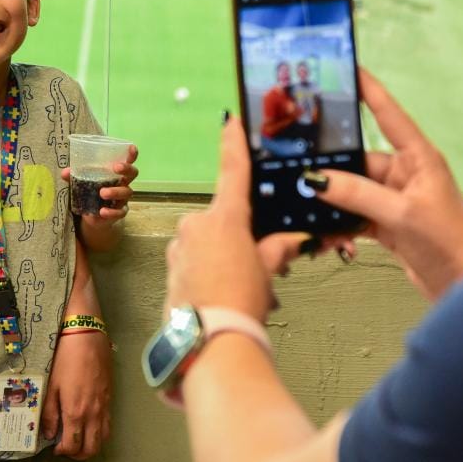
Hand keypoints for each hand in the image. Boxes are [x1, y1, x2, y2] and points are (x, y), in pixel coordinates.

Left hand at [41, 330, 111, 459]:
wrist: (87, 336)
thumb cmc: (65, 358)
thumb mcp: (51, 385)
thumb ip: (49, 413)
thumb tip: (49, 434)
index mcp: (75, 412)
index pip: (73, 445)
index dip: (63, 452)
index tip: (55, 448)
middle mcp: (93, 414)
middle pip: (92, 448)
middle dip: (78, 454)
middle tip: (67, 448)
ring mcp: (104, 406)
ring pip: (103, 439)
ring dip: (91, 445)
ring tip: (78, 438)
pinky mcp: (110, 397)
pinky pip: (108, 424)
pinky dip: (100, 432)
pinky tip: (89, 423)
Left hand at [62, 145, 138, 222]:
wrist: (93, 217)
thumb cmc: (92, 192)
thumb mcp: (82, 183)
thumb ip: (74, 177)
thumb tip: (65, 172)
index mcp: (116, 173)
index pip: (128, 161)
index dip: (131, 154)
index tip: (131, 148)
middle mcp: (123, 183)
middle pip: (132, 173)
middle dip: (126, 169)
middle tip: (116, 167)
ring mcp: (123, 198)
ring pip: (126, 192)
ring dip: (115, 191)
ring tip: (102, 193)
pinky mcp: (119, 212)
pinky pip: (120, 212)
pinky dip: (112, 212)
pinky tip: (102, 212)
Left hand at [165, 117, 278, 320]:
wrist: (209, 342)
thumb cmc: (241, 300)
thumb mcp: (268, 271)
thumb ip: (278, 249)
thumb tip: (292, 241)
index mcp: (223, 217)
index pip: (232, 171)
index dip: (232, 143)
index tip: (229, 120)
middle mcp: (195, 225)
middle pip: (222, 220)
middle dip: (240, 240)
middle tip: (259, 268)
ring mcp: (179, 247)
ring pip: (207, 244)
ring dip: (225, 260)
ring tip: (244, 290)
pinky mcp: (169, 269)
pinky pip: (194, 263)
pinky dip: (210, 275)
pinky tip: (224, 297)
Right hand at [307, 68, 462, 300]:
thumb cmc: (447, 240)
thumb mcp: (400, 213)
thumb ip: (356, 194)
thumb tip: (316, 180)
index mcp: (417, 157)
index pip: (387, 115)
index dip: (367, 90)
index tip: (347, 70)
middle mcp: (405, 173)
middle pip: (358, 160)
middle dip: (330, 168)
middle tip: (298, 165)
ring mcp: (394, 199)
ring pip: (351, 190)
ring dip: (332, 203)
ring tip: (305, 207)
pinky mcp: (386, 223)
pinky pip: (353, 214)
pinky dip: (338, 224)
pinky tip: (323, 233)